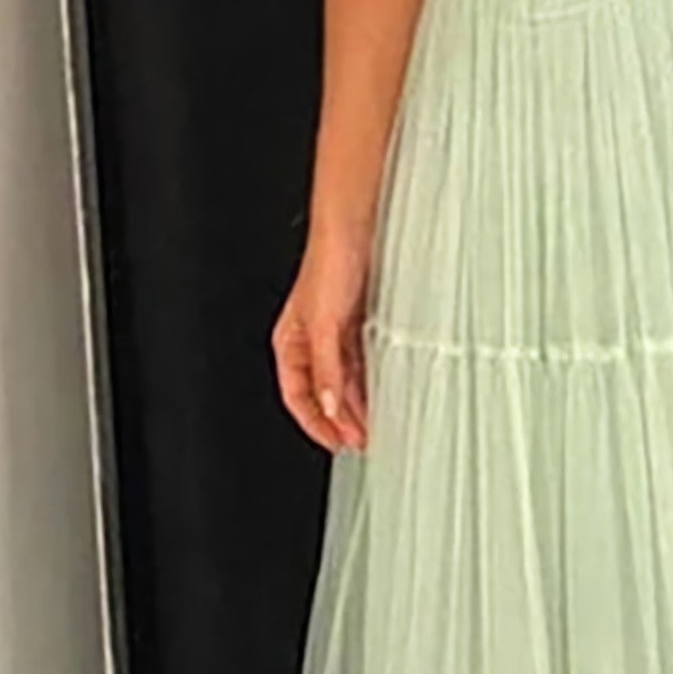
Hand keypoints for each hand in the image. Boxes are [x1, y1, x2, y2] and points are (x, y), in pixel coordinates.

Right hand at [271, 226, 371, 452]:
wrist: (353, 229)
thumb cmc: (329, 263)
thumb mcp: (324, 324)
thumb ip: (326, 368)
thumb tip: (327, 406)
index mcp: (291, 342)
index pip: (297, 396)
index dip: (314, 424)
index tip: (336, 444)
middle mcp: (310, 340)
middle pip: (322, 393)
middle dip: (339, 420)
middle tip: (360, 441)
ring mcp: (334, 333)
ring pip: (342, 381)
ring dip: (355, 405)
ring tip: (373, 425)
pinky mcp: (355, 324)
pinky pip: (359, 364)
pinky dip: (368, 382)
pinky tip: (381, 394)